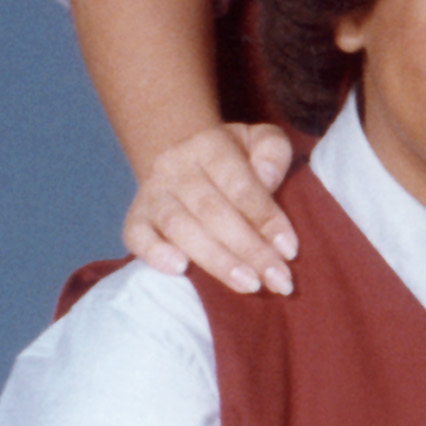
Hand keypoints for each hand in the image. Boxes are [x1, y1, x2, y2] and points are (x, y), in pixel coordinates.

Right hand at [124, 123, 297, 295]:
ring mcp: (152, 192)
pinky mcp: (136, 216)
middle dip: (249, 249)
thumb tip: (267, 177)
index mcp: (210, 145)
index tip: (289, 250)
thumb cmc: (235, 157)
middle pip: (212, 211)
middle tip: (278, 280)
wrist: (185, 157)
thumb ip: (272, 152)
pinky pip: (136, 236)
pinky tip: (181, 270)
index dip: (266, 219)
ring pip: (180, 228)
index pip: (240, 185)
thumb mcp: (260, 140)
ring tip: (249, 285)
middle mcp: (175, 166)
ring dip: (216, 261)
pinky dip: (155, 253)